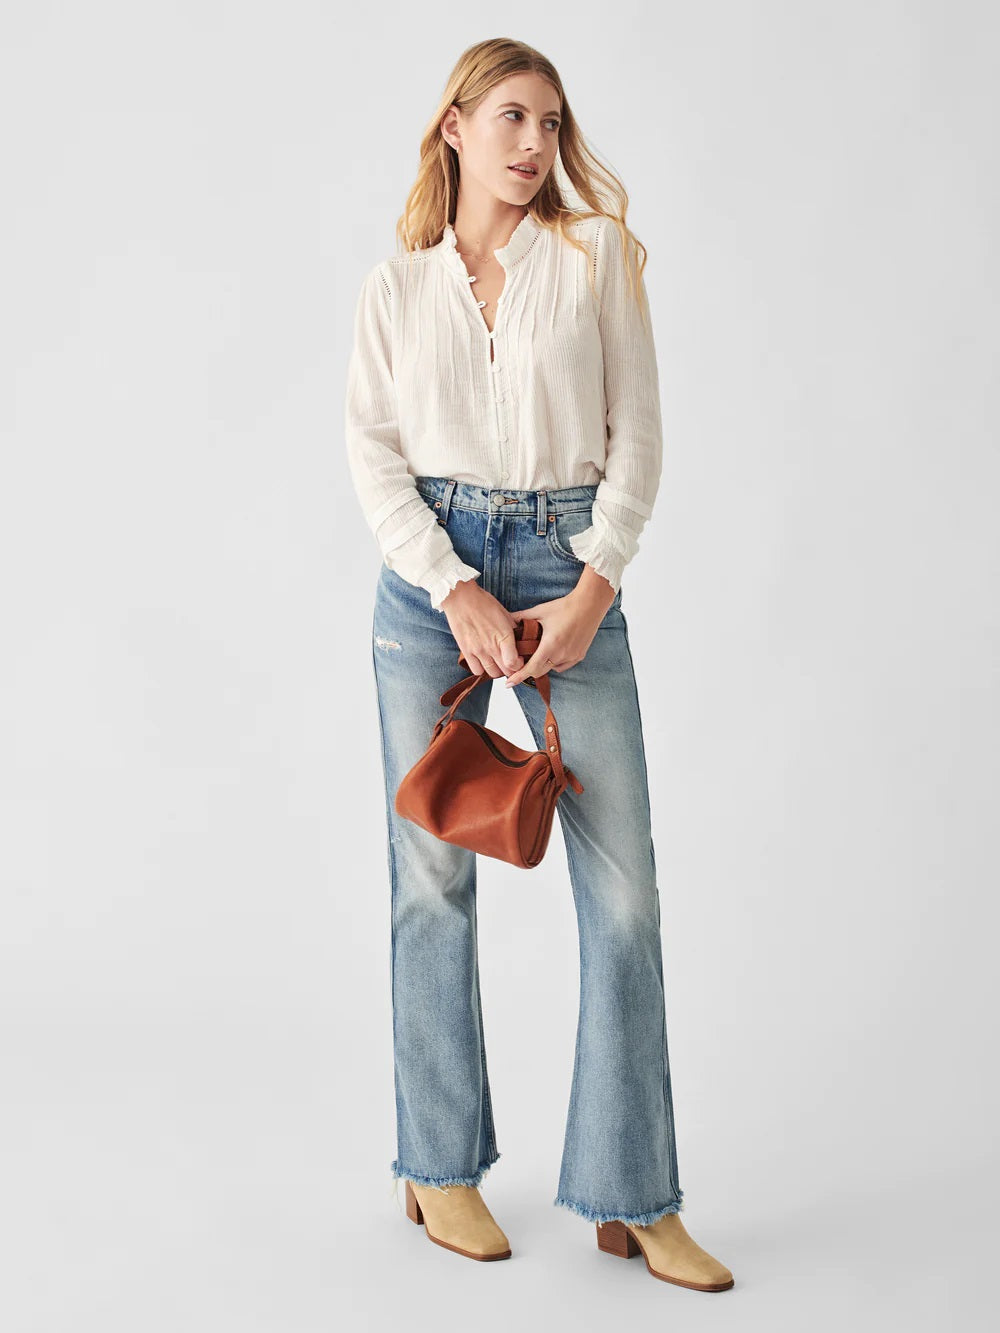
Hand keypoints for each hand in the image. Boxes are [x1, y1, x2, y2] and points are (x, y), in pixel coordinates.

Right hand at [439, 578, 525, 678]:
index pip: (514, 664)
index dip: (519, 665)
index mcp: (504, 636)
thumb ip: (514, 628)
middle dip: (510, 669)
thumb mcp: (505, 614)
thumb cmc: (483, 602)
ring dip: (497, 670)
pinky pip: (476, 671)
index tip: (519, 660)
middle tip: (509, 662)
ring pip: (492, 673)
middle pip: (505, 672)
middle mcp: (492, 647)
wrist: (461, 598)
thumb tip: (522, 636)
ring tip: (496, 661)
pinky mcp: (466, 652)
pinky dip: (481, 669)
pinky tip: (483, 660)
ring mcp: (478, 651)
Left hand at [503, 569, 616, 687]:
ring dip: (542, 666)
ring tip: (538, 654)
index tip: (508, 683)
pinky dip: (555, 663)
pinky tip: (553, 652)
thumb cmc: (564, 607)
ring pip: (551, 669)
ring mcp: (572, 657)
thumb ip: (522, 617)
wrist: (589, 604)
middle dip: (528, 670)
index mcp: (550, 645)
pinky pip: (563, 666)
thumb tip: (506, 619)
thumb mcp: (540, 611)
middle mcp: (561, 654)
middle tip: (519, 666)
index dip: (518, 677)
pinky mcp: (579, 656)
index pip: (531, 668)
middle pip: (539, 672)